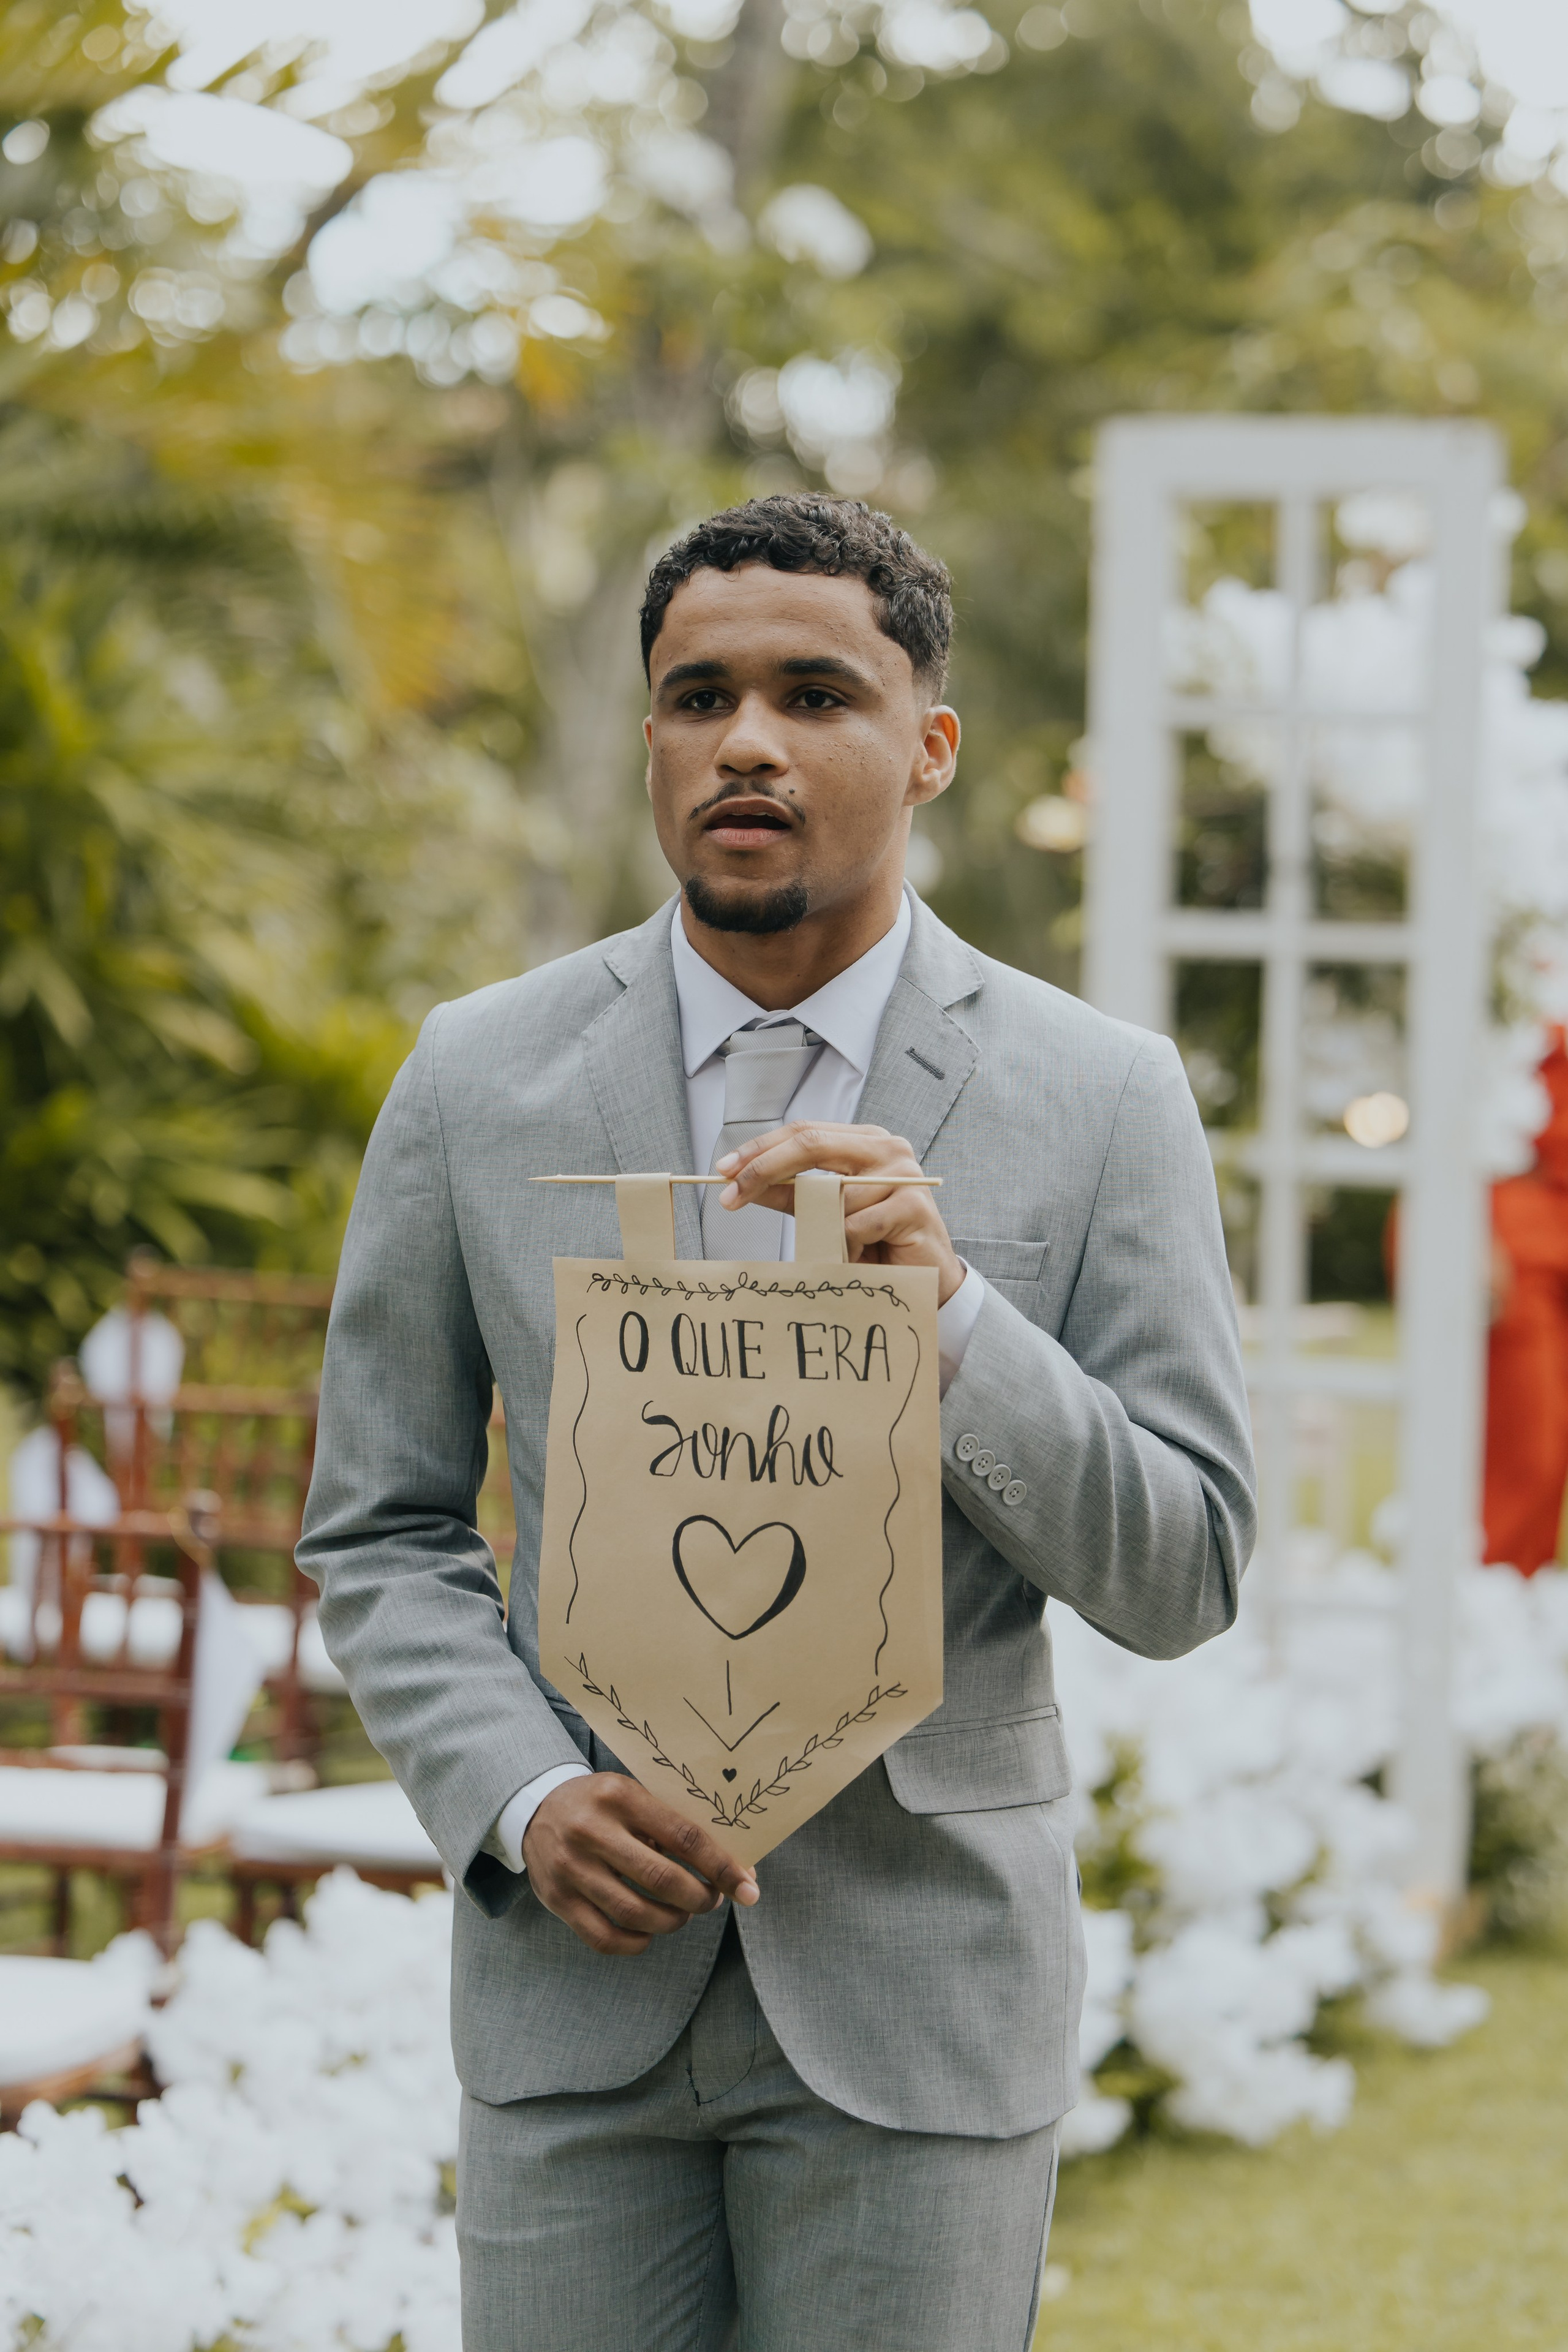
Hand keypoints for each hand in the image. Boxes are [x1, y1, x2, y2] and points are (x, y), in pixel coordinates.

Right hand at [521, 1772, 759, 1956]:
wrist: (535, 1808)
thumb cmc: (602, 1803)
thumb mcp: (635, 1795)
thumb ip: (677, 1826)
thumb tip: (740, 1868)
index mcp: (620, 1797)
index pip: (684, 1837)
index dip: (721, 1866)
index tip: (748, 1888)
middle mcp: (592, 1831)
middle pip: (662, 1880)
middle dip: (700, 1898)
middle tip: (711, 1899)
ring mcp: (571, 1868)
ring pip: (635, 1914)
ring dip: (671, 1921)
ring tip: (681, 1914)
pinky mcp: (557, 1900)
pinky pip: (604, 1938)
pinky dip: (636, 1943)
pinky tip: (649, 1932)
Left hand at [716, 1121, 964, 1304]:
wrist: (925, 1278)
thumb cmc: (875, 1242)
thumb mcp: (823, 1212)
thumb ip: (789, 1193)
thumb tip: (741, 1181)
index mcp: (864, 1141)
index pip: (804, 1132)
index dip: (761, 1149)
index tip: (724, 1170)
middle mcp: (887, 1148)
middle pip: (812, 1144)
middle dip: (764, 1169)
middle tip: (731, 1195)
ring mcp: (904, 1174)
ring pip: (831, 1196)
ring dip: (824, 1230)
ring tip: (842, 1248)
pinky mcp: (913, 1206)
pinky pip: (854, 1224)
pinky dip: (847, 1246)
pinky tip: (863, 1254)